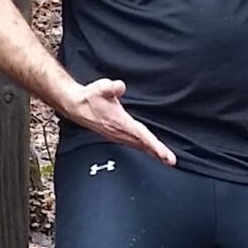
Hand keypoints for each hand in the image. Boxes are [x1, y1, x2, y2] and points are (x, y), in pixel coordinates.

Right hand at [61, 79, 175, 165]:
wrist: (76, 106)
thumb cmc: (90, 97)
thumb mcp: (101, 88)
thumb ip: (111, 87)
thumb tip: (120, 86)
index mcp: (120, 123)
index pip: (141, 136)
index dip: (154, 145)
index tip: (165, 154)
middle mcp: (120, 132)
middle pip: (142, 145)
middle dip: (157, 153)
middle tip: (171, 161)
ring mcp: (117, 135)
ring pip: (138, 146)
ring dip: (152, 152)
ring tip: (165, 158)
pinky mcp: (116, 135)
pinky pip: (134, 144)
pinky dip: (144, 148)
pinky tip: (149, 149)